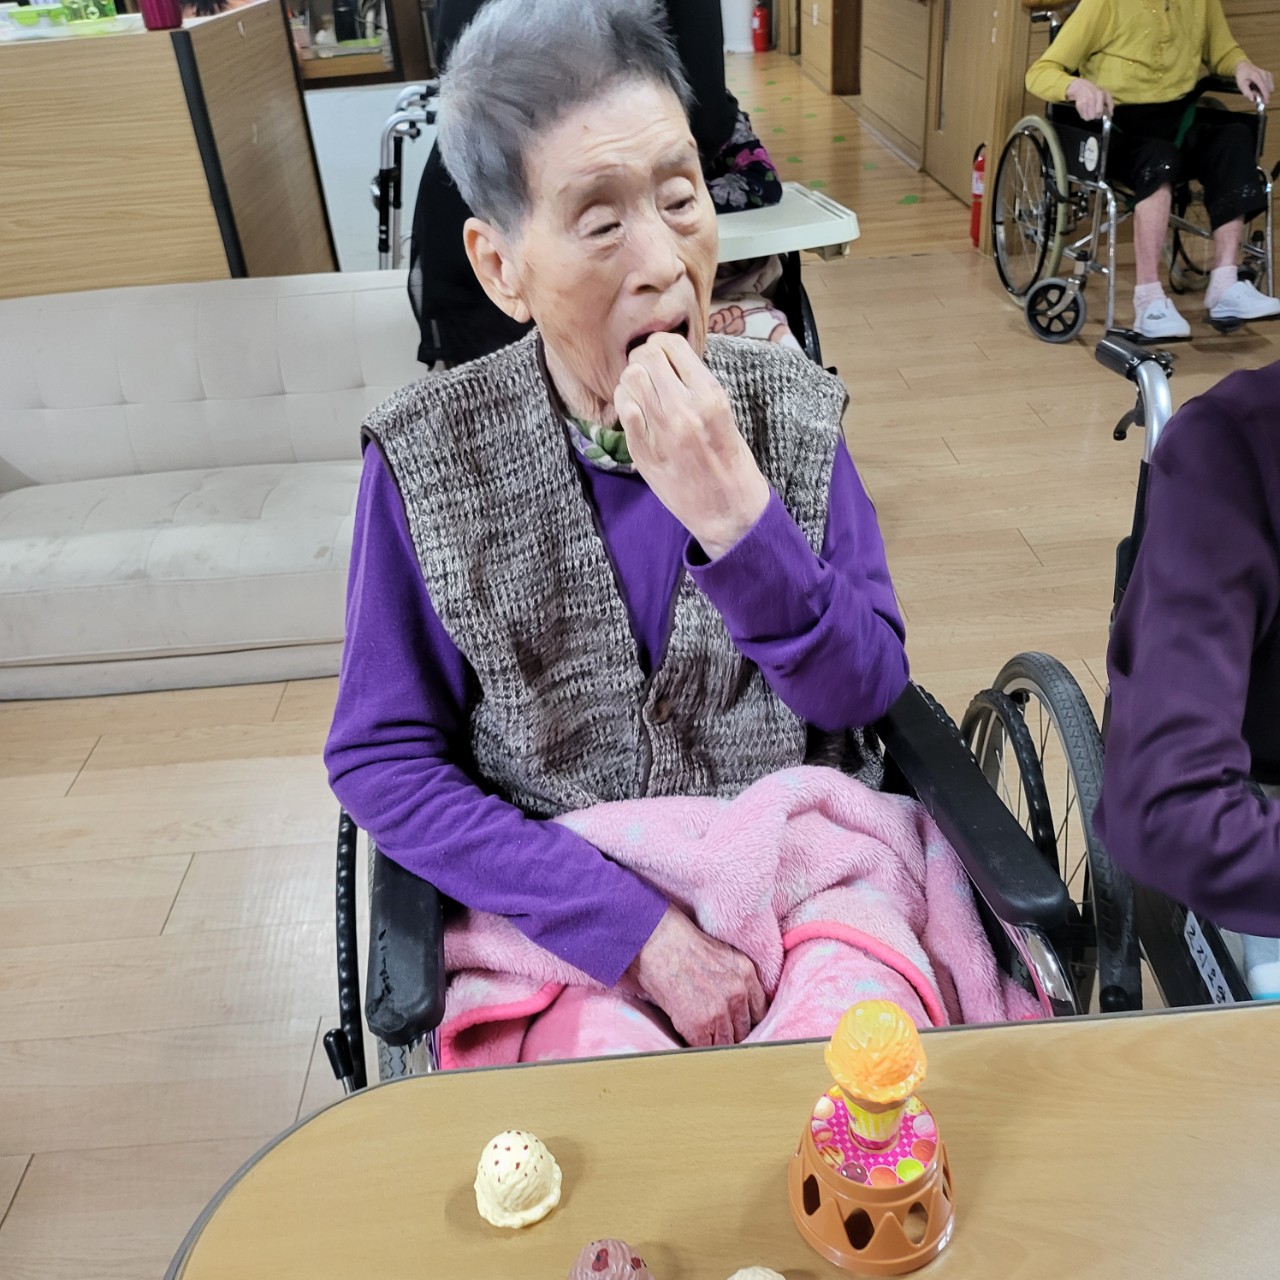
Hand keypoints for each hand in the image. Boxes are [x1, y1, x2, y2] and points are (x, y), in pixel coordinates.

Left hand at [614, 332, 769, 559]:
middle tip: (648, 371)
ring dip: (632, 380)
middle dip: (643, 358)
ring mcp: (660, 430)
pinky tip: (636, 412)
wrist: (728, 511)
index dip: (661, 345)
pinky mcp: (643, 451)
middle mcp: (683, 408)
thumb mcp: (724, 413)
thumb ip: (696, 386)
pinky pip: (623, 410)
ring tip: (641, 391)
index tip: (661, 355)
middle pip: (645, 357)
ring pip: (629, 379)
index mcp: (709, 395)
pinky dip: (625, 404)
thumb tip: (667, 361)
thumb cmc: (730, 461)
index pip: (671, 345)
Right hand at [623, 904, 766, 1046]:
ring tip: (705, 1038)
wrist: (656, 943)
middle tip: (719, 1032)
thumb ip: (735, 977)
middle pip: (745, 1029)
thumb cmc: (680, 944)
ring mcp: (720, 1011)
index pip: (759, 1011)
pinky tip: (691, 1038)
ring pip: (727, 1042)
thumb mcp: (721, 954)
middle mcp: (738, 993)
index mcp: (746, 973)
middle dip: (733, 1032)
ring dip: (716, 1042)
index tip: (739, 1024)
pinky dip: (698, 1046)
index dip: (748, 1020)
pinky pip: (706, 1048)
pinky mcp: (700, 1026)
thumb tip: (737, 1002)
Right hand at [1066, 77, 1114, 121]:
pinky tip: (1086, 109)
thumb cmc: (1095, 91)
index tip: (1100, 113)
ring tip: (1090, 111)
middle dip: (1095, 116)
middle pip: (1093, 116)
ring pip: (1087, 118)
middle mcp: (1091, 98)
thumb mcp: (1105, 93)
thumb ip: (1110, 103)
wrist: (1081, 87)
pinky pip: (1082, 116)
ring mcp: (1084, 102)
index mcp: (1099, 95)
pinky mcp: (1078, 106)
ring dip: (1089, 116)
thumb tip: (1111, 114)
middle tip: (1095, 112)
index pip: (1099, 111)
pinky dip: (1084, 115)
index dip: (1100, 114)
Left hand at [1235, 60, 1273, 105]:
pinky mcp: (1268, 74)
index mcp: (1256, 75)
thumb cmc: (1242, 77)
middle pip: (1267, 86)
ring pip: (1269, 85)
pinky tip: (1261, 89)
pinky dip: (1266, 88)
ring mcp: (1266, 73)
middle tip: (1259, 100)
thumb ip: (1247, 93)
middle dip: (1264, 95)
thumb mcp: (1241, 85)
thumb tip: (1253, 100)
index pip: (1263, 86)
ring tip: (1257, 92)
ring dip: (1264, 91)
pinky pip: (1270, 83)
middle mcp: (1263, 73)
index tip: (1266, 102)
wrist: (1244, 67)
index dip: (1265, 94)